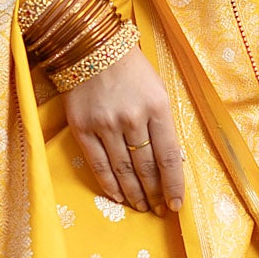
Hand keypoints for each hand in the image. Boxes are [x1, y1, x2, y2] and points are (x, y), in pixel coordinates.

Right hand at [64, 45, 184, 214]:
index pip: (168, 157)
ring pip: (123, 170)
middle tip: (159, 209)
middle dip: (155, 193)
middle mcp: (132, 118)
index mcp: (157, 108)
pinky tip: (118, 197)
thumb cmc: (132, 70)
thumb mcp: (158, 91)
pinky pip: (97, 164)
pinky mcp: (82, 128)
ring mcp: (105, 124)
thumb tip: (171, 163)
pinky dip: (109, 184)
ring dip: (134, 193)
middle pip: (146, 168)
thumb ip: (164, 125)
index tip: (176, 205)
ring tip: (141, 207)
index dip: (173, 185)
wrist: (91, 48)